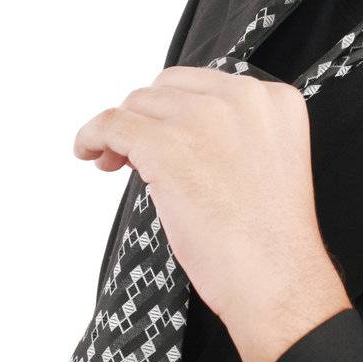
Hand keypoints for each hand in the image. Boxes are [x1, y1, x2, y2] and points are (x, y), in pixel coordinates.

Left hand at [73, 67, 351, 361]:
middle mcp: (241, 97)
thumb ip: (235, 133)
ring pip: (138, 104)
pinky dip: (92, 135)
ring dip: (121, 131)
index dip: (175, 110)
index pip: (204, 84)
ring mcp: (203, 117)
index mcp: (274, 99)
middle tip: (134, 154)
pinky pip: (112, 124)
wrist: (275, 277)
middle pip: (167, 89)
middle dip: (148, 118)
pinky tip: (87, 151)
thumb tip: (174, 130)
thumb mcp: (267, 162)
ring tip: (115, 163)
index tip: (164, 135)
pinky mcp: (167, 144)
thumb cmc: (270, 239)